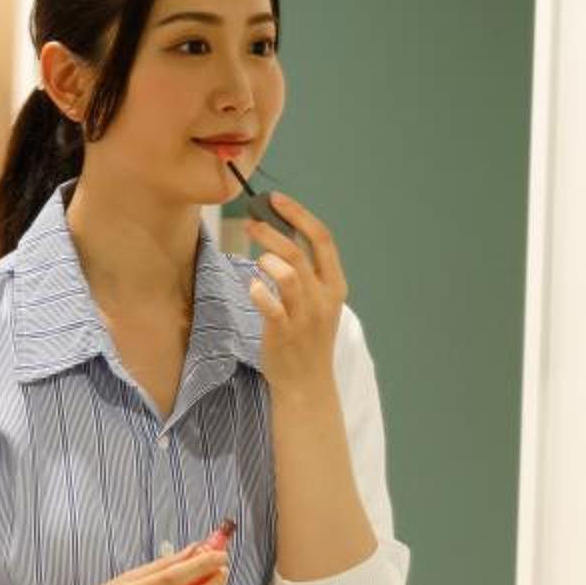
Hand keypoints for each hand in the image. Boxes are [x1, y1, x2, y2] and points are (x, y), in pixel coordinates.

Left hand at [246, 192, 346, 397]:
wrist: (307, 384)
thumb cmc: (308, 338)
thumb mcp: (318, 302)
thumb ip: (306, 272)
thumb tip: (282, 233)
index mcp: (335, 285)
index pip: (322, 238)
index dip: (299, 214)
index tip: (276, 200)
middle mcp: (323, 298)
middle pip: (299, 251)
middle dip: (272, 231)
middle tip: (250, 222)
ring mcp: (305, 316)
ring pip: (287, 274)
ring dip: (267, 260)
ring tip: (255, 260)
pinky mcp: (284, 333)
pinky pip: (270, 305)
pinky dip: (258, 291)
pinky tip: (252, 287)